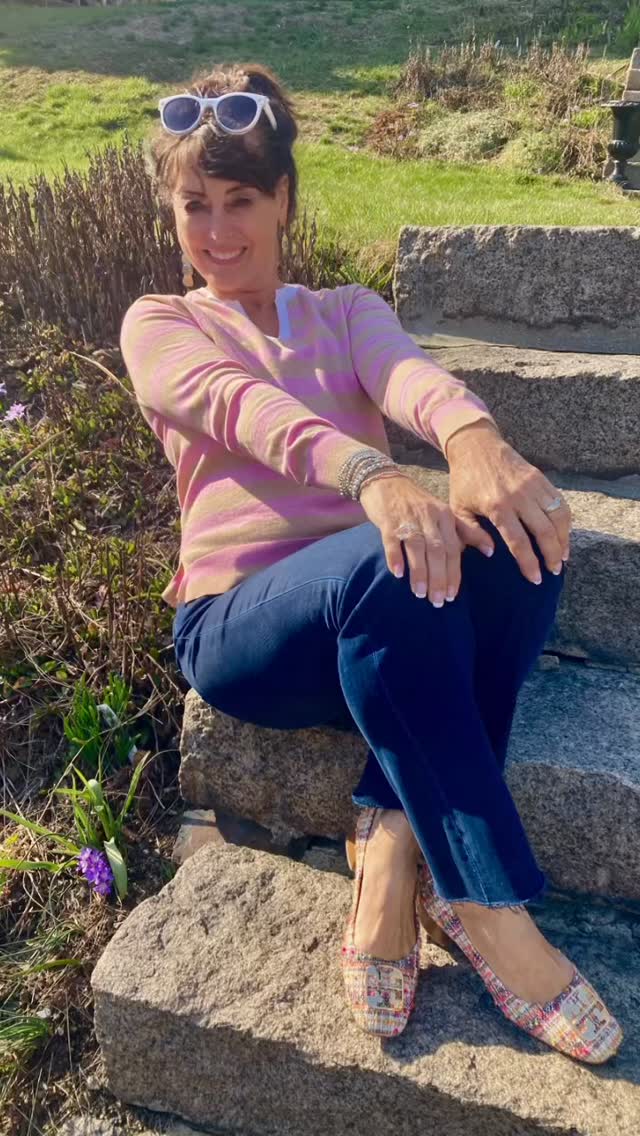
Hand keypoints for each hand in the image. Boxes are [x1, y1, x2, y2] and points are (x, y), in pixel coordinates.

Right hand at [358, 473, 461, 604]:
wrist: (386, 481)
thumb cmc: (418, 504)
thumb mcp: (444, 513)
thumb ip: (466, 532)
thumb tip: (491, 551)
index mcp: (445, 516)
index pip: (453, 549)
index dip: (454, 573)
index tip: (453, 596)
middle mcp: (429, 516)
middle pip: (437, 550)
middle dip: (439, 578)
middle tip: (438, 601)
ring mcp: (408, 518)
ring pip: (417, 547)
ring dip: (419, 572)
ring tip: (420, 594)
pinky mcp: (388, 520)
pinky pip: (392, 540)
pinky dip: (395, 557)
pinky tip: (397, 574)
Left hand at [446, 422, 571, 583]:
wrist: (476, 446)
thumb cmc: (464, 481)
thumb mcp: (457, 508)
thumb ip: (470, 533)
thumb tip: (491, 553)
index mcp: (497, 506)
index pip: (519, 542)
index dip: (529, 563)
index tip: (536, 579)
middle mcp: (519, 496)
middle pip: (544, 532)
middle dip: (552, 555)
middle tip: (554, 571)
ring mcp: (533, 486)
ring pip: (557, 517)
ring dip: (563, 540)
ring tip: (562, 557)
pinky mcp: (541, 478)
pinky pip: (560, 503)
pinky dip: (565, 521)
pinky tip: (563, 535)